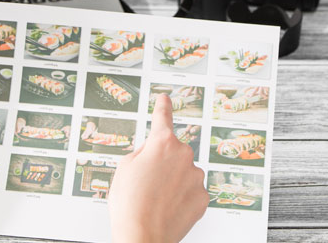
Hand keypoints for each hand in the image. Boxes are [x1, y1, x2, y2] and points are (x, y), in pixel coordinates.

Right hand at [110, 94, 207, 242]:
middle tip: (147, 184)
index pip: (163, 118)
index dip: (163, 107)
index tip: (165, 98)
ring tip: (156, 200)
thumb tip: (153, 152)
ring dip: (173, 182)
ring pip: (184, 174)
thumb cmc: (129, 204)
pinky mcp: (203, 196)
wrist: (142, 236)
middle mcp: (184, 155)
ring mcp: (196, 176)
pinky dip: (182, 198)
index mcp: (162, 143)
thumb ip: (142, 153)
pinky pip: (191, 191)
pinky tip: (168, 208)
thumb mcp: (124, 168)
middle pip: (173, 153)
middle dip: (162, 164)